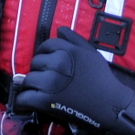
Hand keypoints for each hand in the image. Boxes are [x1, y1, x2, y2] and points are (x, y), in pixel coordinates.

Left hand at [10, 28, 134, 134]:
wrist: (110, 105)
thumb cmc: (102, 79)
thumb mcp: (91, 53)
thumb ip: (74, 39)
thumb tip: (58, 29)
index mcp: (66, 51)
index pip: (45, 46)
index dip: (45, 54)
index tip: (49, 63)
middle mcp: (56, 64)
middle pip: (35, 62)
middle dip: (40, 69)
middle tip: (48, 79)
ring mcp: (49, 82)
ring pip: (27, 79)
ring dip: (32, 85)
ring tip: (41, 91)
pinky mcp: (45, 100)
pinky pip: (24, 98)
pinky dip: (24, 101)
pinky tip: (28, 103)